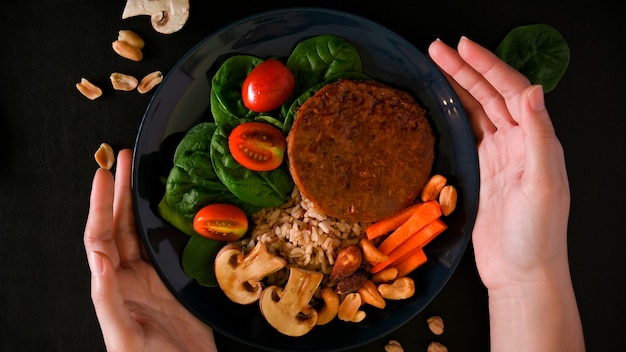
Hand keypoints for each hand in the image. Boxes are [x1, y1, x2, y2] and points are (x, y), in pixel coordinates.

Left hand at [84, 149, 217, 351]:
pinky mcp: (173, 282)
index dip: (100, 205)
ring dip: (138, 202)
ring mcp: (151, 279)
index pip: (99, 237)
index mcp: (111, 287)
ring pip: (140, 231)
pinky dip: (166, 223)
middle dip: (119, 191)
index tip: (103, 176)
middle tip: (124, 159)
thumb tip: (97, 261)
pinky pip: (167, 245)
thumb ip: (108, 301)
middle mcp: (128, 278)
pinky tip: (172, 208)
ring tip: (141, 172)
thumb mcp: (124, 337)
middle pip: (119, 226)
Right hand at [429, 37, 570, 290]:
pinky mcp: (482, 172)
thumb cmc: (538, 234)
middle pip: (491, 95)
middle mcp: (519, 143)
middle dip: (465, 70)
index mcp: (537, 140)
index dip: (488, 67)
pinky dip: (454, 116)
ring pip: (477, 111)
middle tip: (437, 49)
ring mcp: (499, 157)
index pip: (512, 91)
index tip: (463, 48)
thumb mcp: (544, 185)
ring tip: (435, 67)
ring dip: (458, 88)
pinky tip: (440, 105)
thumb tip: (533, 92)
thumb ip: (540, 137)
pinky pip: (467, 134)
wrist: (521, 273)